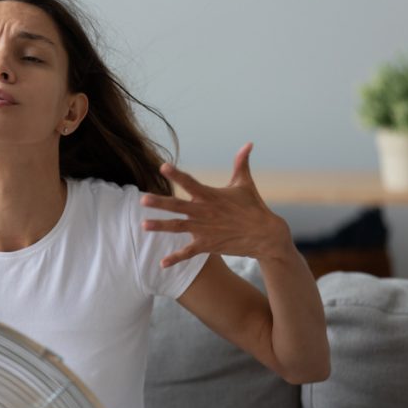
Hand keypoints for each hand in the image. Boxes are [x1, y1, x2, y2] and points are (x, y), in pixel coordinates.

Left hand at [140, 142, 290, 266]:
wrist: (265, 235)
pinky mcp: (208, 245)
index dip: (177, 174)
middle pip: (178, 206)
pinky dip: (175, 258)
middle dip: (160, 203)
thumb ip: (241, 163)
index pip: (190, 183)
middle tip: (142, 199)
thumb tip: (248, 143)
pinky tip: (161, 263)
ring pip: (178, 227)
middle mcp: (205, 212)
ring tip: (143, 225)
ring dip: (161, 226)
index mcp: (211, 195)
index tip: (163, 167)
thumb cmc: (254, 207)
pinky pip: (188, 252)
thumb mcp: (245, 183)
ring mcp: (205, 229)